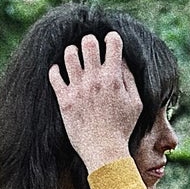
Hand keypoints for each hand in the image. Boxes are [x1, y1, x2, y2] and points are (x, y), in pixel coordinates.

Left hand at [48, 30, 142, 173]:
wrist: (104, 151)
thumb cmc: (122, 128)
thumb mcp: (136, 103)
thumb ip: (129, 79)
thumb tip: (122, 60)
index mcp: (113, 78)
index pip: (112, 43)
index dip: (112, 38)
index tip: (110, 41)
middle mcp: (94, 80)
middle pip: (88, 43)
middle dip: (90, 41)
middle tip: (90, 47)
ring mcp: (77, 89)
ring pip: (69, 55)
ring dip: (72, 52)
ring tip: (74, 58)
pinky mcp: (64, 100)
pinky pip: (54, 75)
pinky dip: (55, 70)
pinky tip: (59, 71)